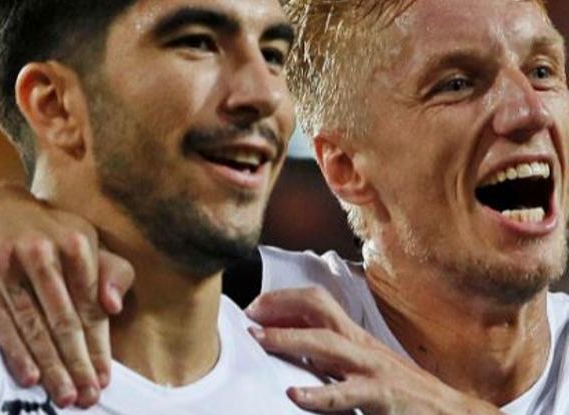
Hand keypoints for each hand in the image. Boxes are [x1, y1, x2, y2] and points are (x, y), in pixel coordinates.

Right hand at [0, 182, 133, 407]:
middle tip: (88, 396)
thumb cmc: (47, 233)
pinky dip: (16, 352)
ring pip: (33, 325)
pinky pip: (1, 322)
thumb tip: (112, 307)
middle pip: (64, 318)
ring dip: (51, 365)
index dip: (99, 345)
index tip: (104, 377)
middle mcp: (42, 250)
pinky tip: (30, 377)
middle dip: (78, 362)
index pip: (91, 304)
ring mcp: (7, 262)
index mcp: (75, 241)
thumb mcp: (83, 239)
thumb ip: (110, 271)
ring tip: (65, 395)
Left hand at [246, 288, 503, 413]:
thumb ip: (331, 356)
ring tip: (260, 341)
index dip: (284, 299)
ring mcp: (373, 369)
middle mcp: (362, 346)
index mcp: (355, 337)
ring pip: (328, 344)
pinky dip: (319, 395)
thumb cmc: (401, 391)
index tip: (255, 307)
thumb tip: (293, 348)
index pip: (317, 302)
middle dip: (280, 308)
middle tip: (249, 316)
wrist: (451, 414)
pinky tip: (295, 395)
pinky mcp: (384, 396)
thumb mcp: (362, 365)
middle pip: (319, 310)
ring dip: (289, 339)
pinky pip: (348, 393)